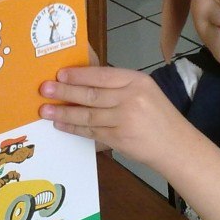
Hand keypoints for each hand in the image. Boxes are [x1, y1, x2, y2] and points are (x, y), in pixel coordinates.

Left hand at [39, 67, 187, 167]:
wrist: (176, 145)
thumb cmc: (158, 115)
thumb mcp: (144, 91)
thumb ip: (118, 86)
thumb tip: (82, 81)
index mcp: (137, 81)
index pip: (102, 75)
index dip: (78, 74)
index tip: (59, 73)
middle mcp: (131, 98)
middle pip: (91, 94)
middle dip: (64, 91)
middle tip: (44, 89)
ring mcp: (125, 120)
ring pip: (87, 114)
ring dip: (63, 112)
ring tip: (45, 110)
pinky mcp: (119, 139)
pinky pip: (91, 132)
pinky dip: (74, 128)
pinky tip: (61, 124)